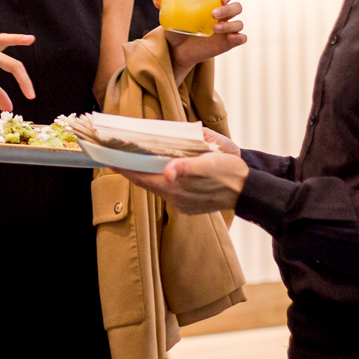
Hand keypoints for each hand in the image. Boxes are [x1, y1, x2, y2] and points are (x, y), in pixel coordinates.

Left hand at [119, 149, 248, 215]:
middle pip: (146, 182)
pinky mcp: (189, 205)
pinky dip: (159, 178)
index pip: (142, 177)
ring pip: (156, 186)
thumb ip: (188, 167)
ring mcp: (182, 203)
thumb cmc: (230, 170)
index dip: (124, 167)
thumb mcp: (211, 162)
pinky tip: (157, 168)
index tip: (108, 157)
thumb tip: (169, 171)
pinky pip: (167, 190)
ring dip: (144, 173)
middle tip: (115, 153)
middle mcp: (175, 198)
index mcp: (177, 187)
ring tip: (132, 158)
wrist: (250, 190)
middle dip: (130, 168)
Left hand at [155, 0, 247, 78]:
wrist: (176, 50)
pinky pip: (242, 38)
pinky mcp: (228, 43)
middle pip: (237, 6)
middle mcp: (224, 15)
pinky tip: (229, 38)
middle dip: (228, 8)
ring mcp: (227, 29)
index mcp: (213, 3)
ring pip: (239, 23)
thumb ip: (164, 5)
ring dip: (230, 24)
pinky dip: (239, 37)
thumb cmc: (176, 28)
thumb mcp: (170, 16)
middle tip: (213, 13)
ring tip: (214, 28)